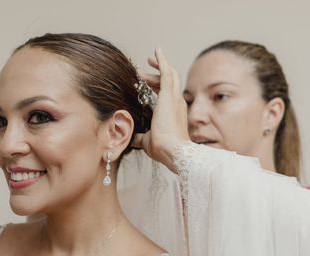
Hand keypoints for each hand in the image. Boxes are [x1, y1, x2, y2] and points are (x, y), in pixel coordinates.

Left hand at [133, 47, 189, 172]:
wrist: (172, 150)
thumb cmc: (163, 148)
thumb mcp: (147, 140)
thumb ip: (141, 136)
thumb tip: (132, 137)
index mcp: (172, 112)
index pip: (166, 94)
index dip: (157, 86)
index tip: (146, 83)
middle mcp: (176, 103)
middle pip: (169, 82)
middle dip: (156, 75)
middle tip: (143, 72)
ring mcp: (175, 98)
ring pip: (169, 75)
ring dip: (159, 65)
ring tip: (150, 58)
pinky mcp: (170, 94)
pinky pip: (167, 72)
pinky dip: (162, 60)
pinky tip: (157, 50)